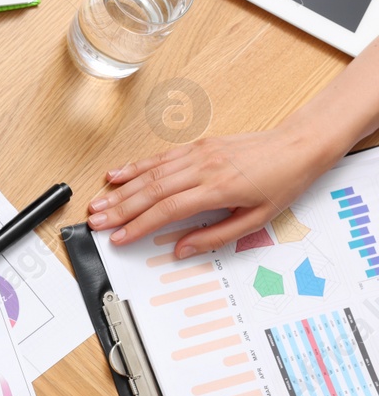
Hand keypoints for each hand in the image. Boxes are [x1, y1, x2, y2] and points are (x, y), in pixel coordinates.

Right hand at [86, 127, 342, 257]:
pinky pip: (160, 157)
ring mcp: (198, 154)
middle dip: (119, 209)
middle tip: (95, 222)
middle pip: (150, 190)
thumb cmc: (283, 181)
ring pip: (150, 173)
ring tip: (97, 204)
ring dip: (121, 190)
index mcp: (218, 188)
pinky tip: (117, 175)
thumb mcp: (257, 219)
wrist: (300, 145)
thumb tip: (184, 249)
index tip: (118, 237)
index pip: (167, 210)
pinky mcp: (198, 145)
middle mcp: (203, 168)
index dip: (138, 225)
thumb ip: (216, 236)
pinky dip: (135, 167)